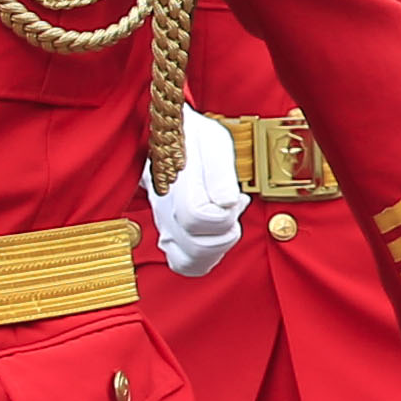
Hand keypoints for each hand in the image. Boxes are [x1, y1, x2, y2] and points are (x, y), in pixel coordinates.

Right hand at [147, 113, 245, 276]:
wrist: (168, 136)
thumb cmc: (193, 136)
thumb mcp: (213, 141)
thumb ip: (220, 172)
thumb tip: (228, 201)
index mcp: (176, 185)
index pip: (197, 218)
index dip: (226, 214)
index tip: (236, 198)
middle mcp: (164, 210)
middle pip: (196, 247)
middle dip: (226, 232)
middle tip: (233, 208)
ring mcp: (163, 224)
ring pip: (190, 261)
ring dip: (218, 246)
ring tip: (225, 221)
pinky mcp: (168, 233)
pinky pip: (183, 263)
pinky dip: (204, 257)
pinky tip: (215, 235)